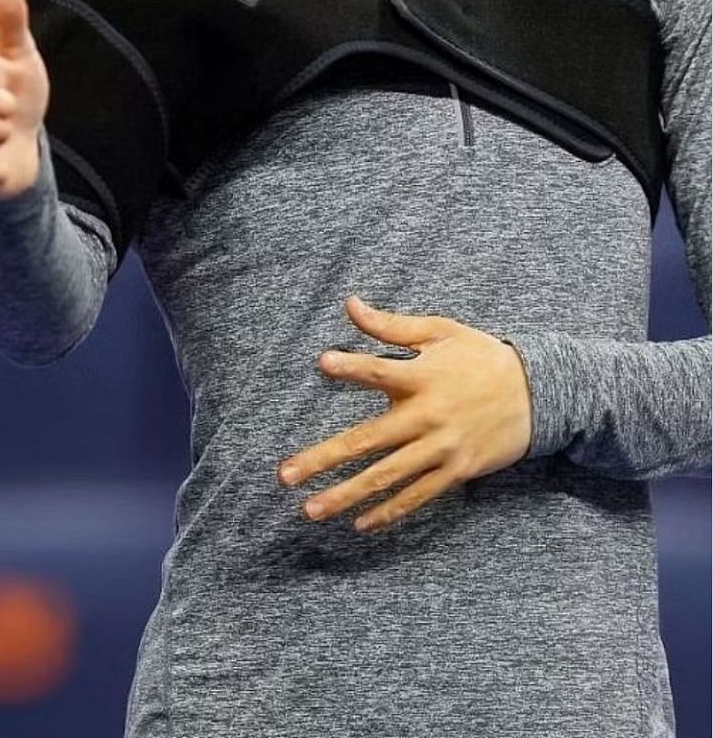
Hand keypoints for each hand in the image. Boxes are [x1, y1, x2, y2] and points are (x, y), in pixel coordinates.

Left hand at [278, 295, 532, 530]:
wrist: (541, 393)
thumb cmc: (482, 356)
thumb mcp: (441, 331)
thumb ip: (391, 326)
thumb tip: (350, 304)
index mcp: (423, 377)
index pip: (381, 371)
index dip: (353, 366)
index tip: (323, 362)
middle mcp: (429, 416)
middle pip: (368, 440)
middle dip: (324, 459)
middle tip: (285, 475)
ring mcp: (442, 448)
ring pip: (387, 477)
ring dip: (347, 495)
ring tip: (312, 509)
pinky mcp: (457, 471)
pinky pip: (418, 496)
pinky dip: (389, 511)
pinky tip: (360, 523)